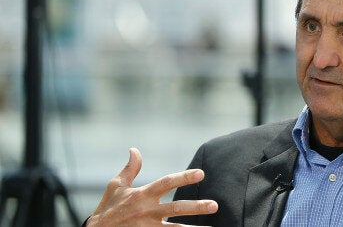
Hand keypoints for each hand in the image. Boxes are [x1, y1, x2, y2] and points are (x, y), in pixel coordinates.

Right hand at [86, 148, 217, 225]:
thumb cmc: (108, 209)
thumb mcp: (116, 187)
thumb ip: (130, 169)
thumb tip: (134, 150)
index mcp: (142, 195)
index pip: (166, 183)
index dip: (183, 178)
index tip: (201, 173)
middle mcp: (147, 211)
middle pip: (176, 208)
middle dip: (196, 207)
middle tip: (214, 205)